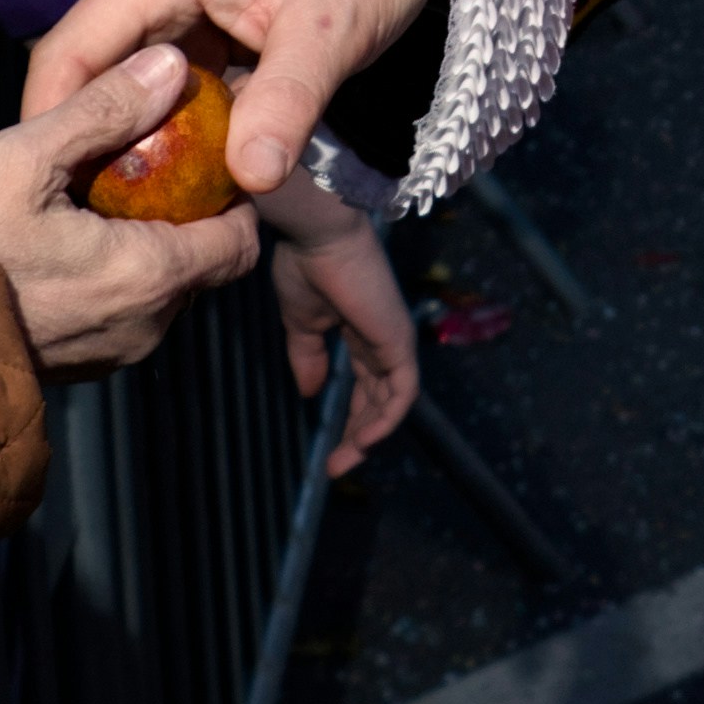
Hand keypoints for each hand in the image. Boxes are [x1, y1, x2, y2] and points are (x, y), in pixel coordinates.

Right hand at [0, 70, 260, 370]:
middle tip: (155, 170)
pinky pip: (126, 317)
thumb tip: (170, 65)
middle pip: (206, 266)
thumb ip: (103, 108)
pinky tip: (76, 244)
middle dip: (192, 218)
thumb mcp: (27, 156)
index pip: (241, 241)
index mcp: (151, 275)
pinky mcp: (83, 366)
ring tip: (109, 202)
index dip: (232, 197)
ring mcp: (116, 353)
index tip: (206, 158)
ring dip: (152, 249)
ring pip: (166, 293)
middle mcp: (148, 325)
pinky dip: (119, 281)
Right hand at [29, 0, 446, 200]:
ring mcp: (168, 9)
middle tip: (87, 228)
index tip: (50, 201)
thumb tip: (252, 180)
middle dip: (80, 146)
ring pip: (120, 89)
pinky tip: (171, 191)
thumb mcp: (330, 30)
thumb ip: (287, 101)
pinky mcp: (196, 32)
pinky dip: (161, 136)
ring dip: (120, 146)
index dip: (49, 124)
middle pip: (83, 76)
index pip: (68, 54)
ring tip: (120, 223)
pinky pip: (159, 93)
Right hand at [256, 171, 418, 462]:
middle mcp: (383, 338)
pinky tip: (365, 441)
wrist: (317, 236)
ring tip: (345, 462)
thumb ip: (309, 357)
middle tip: (336, 467)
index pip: (366, 384)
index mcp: (361, 331)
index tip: (327, 451)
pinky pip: (402, 393)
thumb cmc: (306, 266)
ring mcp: (394, 340)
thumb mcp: (301, 322)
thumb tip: (312, 392)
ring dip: (370, 435)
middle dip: (360, 434)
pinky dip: (386, 420)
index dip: (350, 417)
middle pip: (380, 398)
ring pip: (392, 401)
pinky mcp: (399, 341)